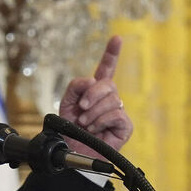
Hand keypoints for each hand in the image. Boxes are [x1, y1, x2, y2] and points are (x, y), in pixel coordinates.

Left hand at [58, 35, 132, 155]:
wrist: (72, 152)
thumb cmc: (69, 131)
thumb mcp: (66, 104)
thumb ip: (76, 86)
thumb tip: (93, 81)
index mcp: (95, 91)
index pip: (106, 69)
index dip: (112, 53)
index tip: (117, 38)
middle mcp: (109, 99)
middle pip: (108, 84)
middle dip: (92, 95)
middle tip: (81, 108)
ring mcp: (118, 112)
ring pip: (112, 100)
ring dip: (93, 112)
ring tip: (85, 124)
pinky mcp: (124, 126)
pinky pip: (116, 114)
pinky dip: (102, 121)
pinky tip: (95, 129)